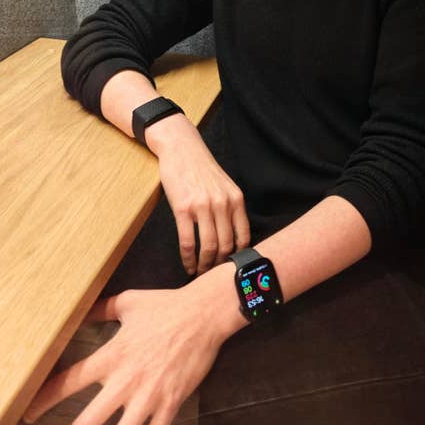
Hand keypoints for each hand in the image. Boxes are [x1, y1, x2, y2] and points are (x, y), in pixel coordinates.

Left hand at [23, 283, 232, 424]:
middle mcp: (125, 380)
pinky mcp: (170, 403)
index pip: (69, 381)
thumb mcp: (129, 301)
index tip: (28, 414)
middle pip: (88, 423)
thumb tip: (80, 310)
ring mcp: (148, 396)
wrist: (204, 313)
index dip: (44, 399)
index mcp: (112, 355)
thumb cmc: (165, 305)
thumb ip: (101, 309)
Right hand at [147, 115, 250, 274]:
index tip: (231, 268)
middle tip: (213, 276)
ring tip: (199, 274)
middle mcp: (222, 203)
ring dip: (204, 266)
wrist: (181, 148)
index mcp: (236, 199)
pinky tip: (188, 265)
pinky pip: (187, 241)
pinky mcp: (183, 208)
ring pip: (208, 247)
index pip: (243, 237)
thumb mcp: (224, 186)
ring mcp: (203, 206)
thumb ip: (230, 208)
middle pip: (226, 245)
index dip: (238, 257)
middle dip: (219, 265)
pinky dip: (188, 259)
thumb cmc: (201, 169)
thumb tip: (233, 238)